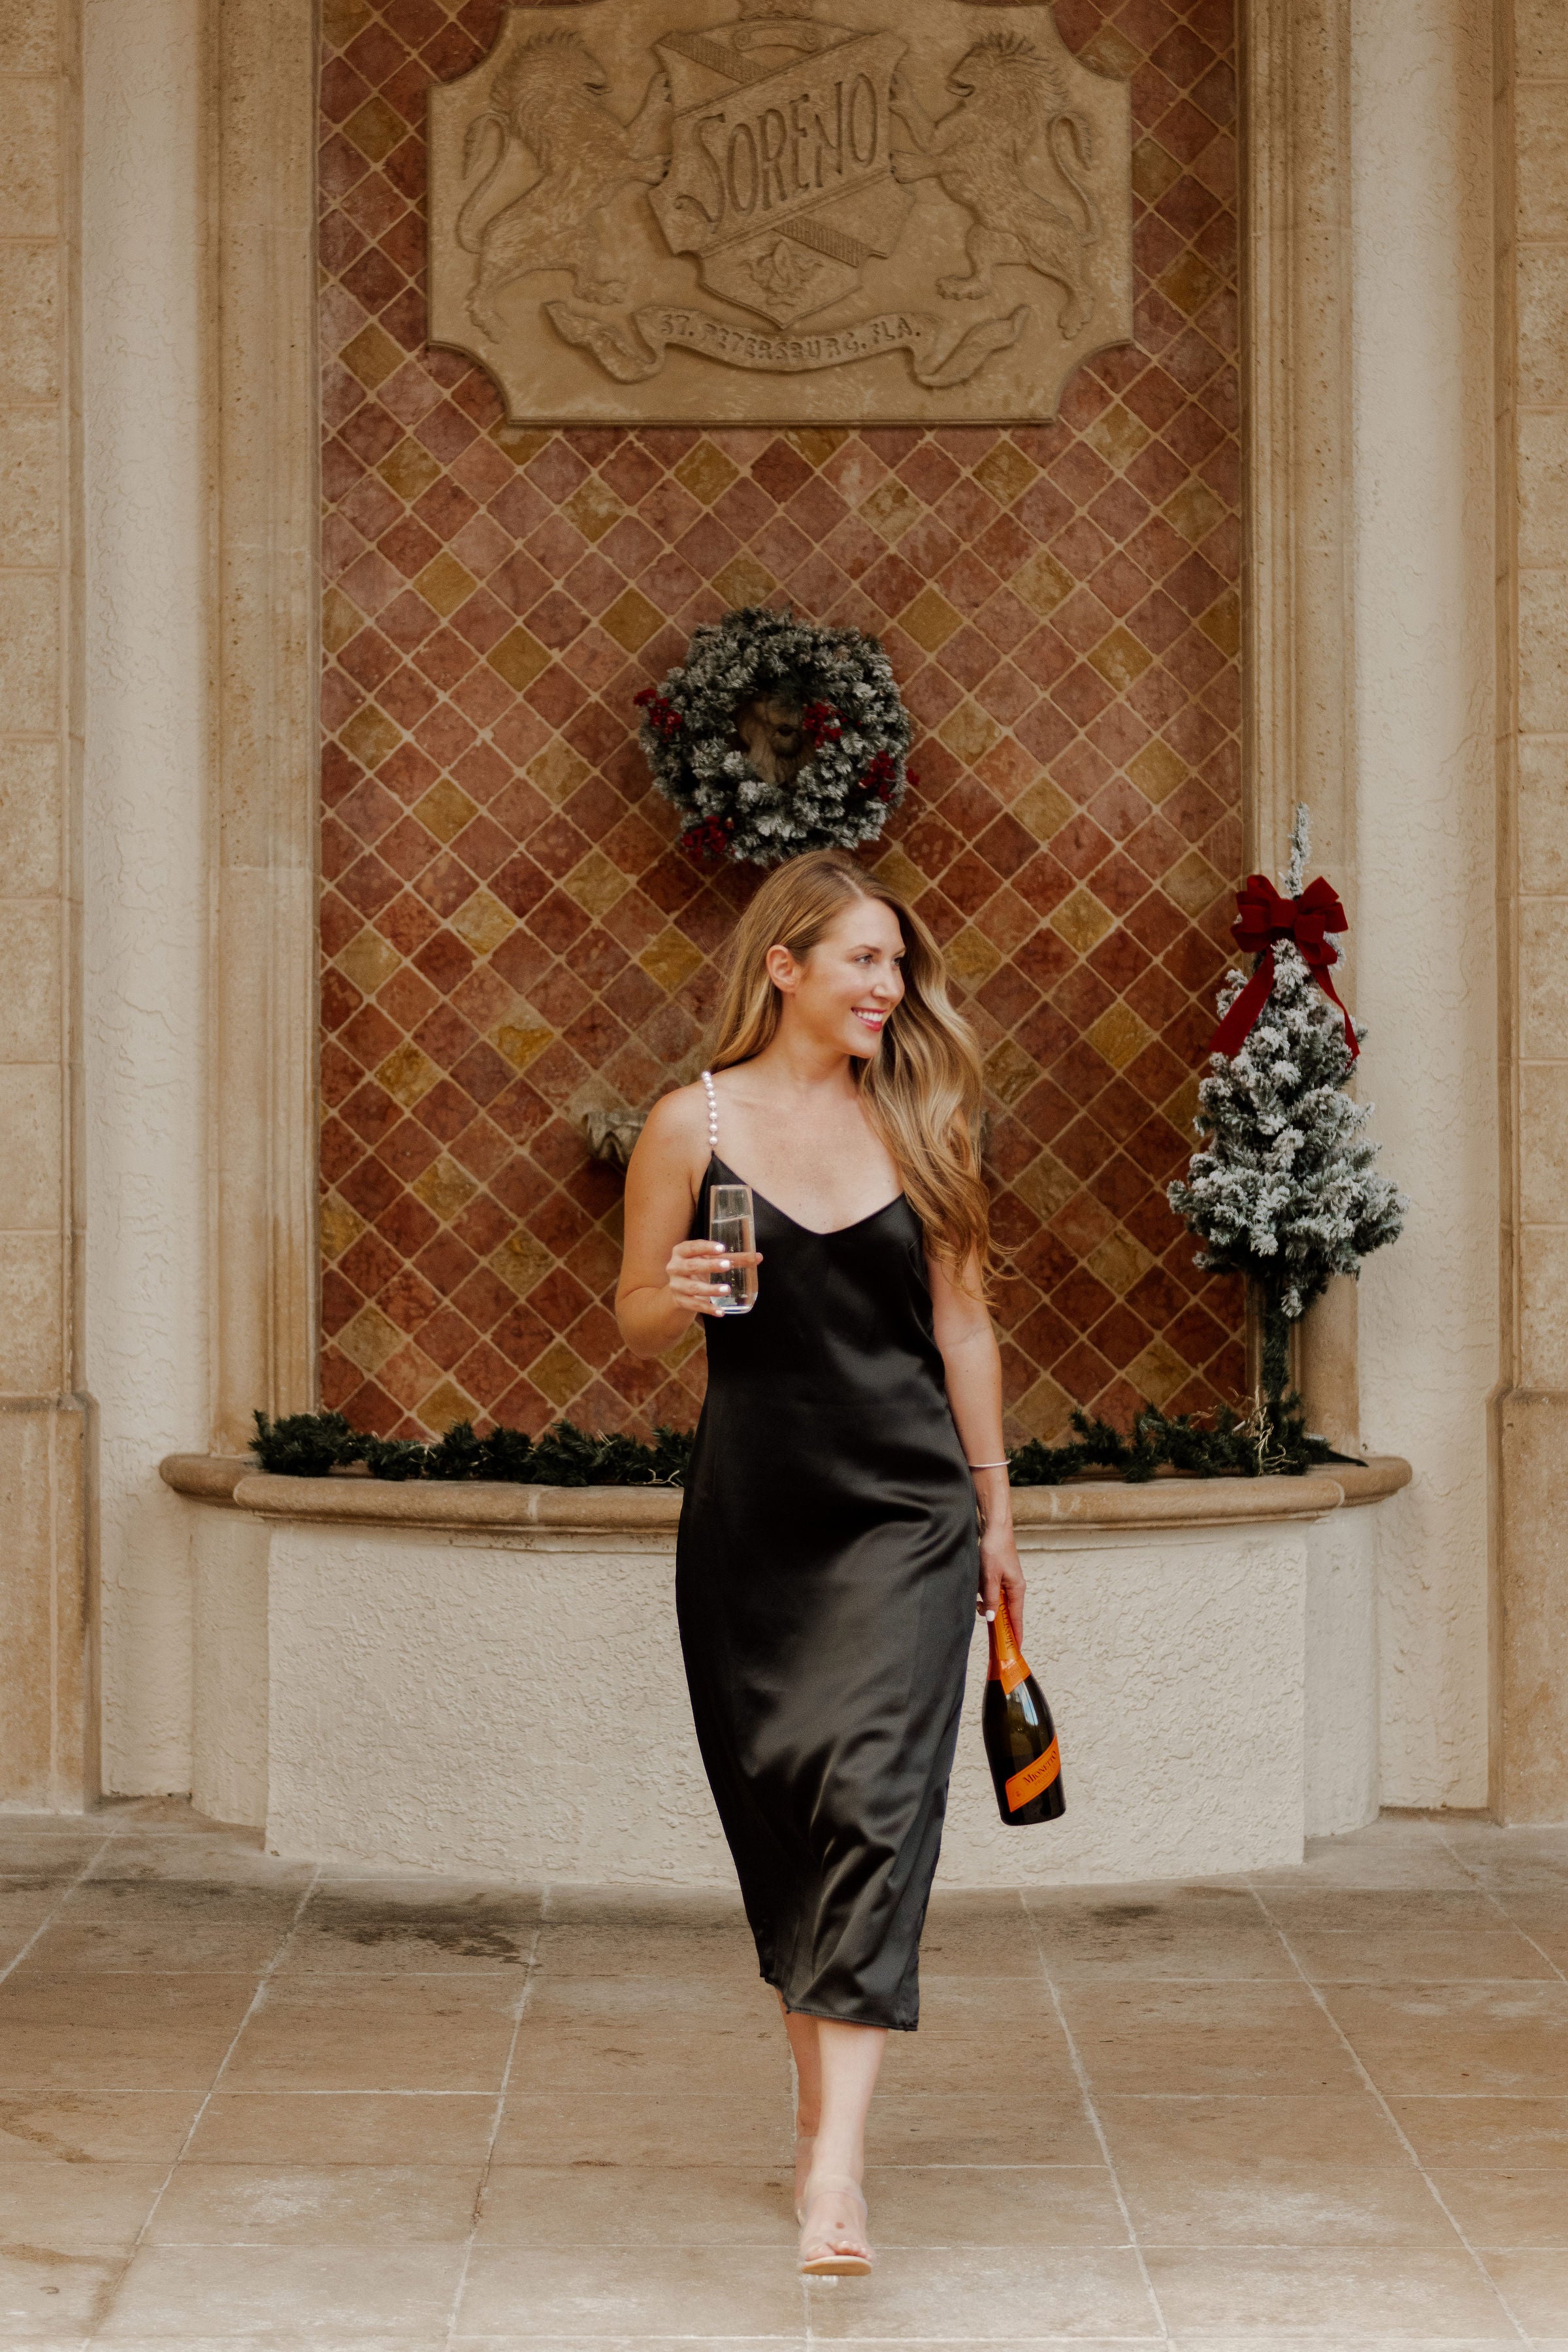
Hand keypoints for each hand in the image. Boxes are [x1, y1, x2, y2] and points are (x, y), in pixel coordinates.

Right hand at [665, 1237, 760, 1318]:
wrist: (679, 1290)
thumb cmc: (698, 1269)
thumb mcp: (710, 1260)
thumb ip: (732, 1258)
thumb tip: (757, 1257)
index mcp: (681, 1251)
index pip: (691, 1247)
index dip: (705, 1247)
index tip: (721, 1248)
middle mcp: (675, 1267)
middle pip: (692, 1266)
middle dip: (709, 1266)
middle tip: (726, 1265)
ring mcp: (676, 1285)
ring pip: (693, 1287)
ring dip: (710, 1289)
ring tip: (726, 1289)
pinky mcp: (680, 1301)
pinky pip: (694, 1305)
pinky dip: (708, 1309)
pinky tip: (720, 1311)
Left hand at [977, 1520, 1025, 1646]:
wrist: (995, 1529)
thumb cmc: (995, 1550)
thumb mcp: (990, 1577)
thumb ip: (991, 1599)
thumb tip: (993, 1619)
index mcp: (1017, 1590)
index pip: (1017, 1619)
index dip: (1016, 1635)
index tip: (1015, 1650)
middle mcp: (1014, 1588)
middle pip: (1006, 1612)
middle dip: (995, 1618)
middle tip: (987, 1626)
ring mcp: (1007, 1582)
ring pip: (996, 1602)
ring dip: (986, 1602)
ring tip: (977, 1597)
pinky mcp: (999, 1577)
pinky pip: (992, 1592)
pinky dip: (984, 1592)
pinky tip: (978, 1586)